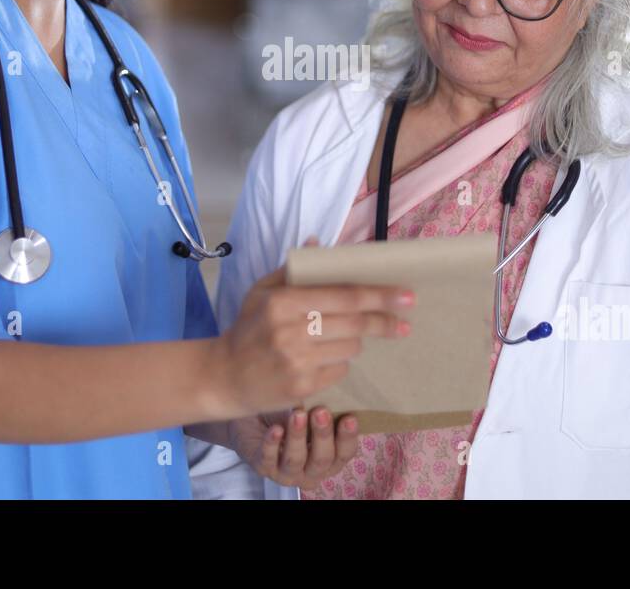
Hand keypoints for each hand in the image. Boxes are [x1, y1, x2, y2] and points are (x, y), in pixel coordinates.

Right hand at [207, 238, 413, 417]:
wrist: (224, 376)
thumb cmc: (248, 328)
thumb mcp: (262, 291)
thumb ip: (293, 268)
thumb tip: (319, 242)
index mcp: (283, 301)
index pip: (343, 296)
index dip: (379, 295)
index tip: (406, 295)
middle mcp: (291, 331)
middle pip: (355, 323)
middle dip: (384, 321)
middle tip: (404, 321)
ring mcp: (297, 361)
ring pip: (351, 348)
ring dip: (354, 341)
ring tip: (338, 338)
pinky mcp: (302, 387)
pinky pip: (340, 370)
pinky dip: (338, 362)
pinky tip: (320, 358)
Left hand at [229, 406, 360, 488]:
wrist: (254, 418)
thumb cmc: (288, 413)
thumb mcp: (308, 409)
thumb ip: (323, 407)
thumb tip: (336, 385)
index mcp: (330, 458)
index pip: (344, 453)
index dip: (348, 437)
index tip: (349, 417)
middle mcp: (311, 471)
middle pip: (322, 459)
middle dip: (323, 435)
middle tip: (320, 411)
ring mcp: (287, 473)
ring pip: (296, 460)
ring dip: (297, 437)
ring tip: (297, 414)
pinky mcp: (264, 468)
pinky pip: (268, 459)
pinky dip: (272, 443)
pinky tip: (275, 429)